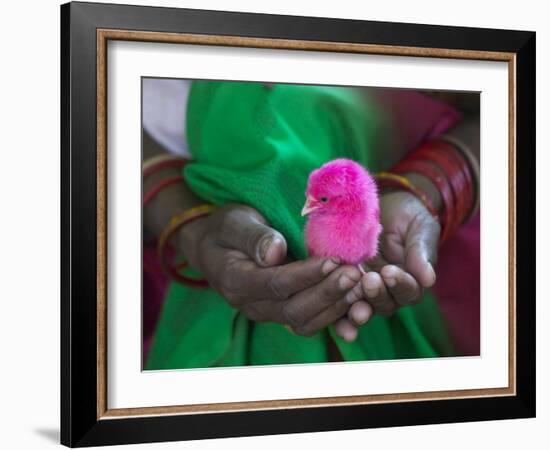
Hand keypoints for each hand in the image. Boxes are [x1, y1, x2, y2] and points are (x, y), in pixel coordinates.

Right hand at [178, 204, 362, 336]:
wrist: (215, 247)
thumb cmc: (226, 228)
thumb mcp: (233, 222)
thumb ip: (253, 237)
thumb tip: (275, 253)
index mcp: (235, 280)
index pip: (276, 284)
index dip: (306, 275)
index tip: (333, 260)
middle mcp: (251, 304)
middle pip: (293, 309)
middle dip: (327, 292)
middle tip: (355, 274)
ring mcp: (267, 312)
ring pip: (305, 322)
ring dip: (335, 307)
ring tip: (361, 286)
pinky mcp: (282, 312)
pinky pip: (310, 321)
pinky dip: (335, 314)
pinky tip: (356, 299)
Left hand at [334, 191, 439, 340]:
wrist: (383, 205)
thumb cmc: (407, 217)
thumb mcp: (419, 228)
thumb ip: (421, 252)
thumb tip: (429, 280)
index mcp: (410, 281)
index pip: (408, 291)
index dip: (400, 284)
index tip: (390, 271)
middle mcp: (387, 291)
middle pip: (384, 304)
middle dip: (376, 295)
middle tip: (369, 281)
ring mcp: (363, 289)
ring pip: (361, 307)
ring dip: (355, 308)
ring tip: (349, 297)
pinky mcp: (342, 283)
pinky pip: (338, 302)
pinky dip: (335, 311)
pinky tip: (330, 313)